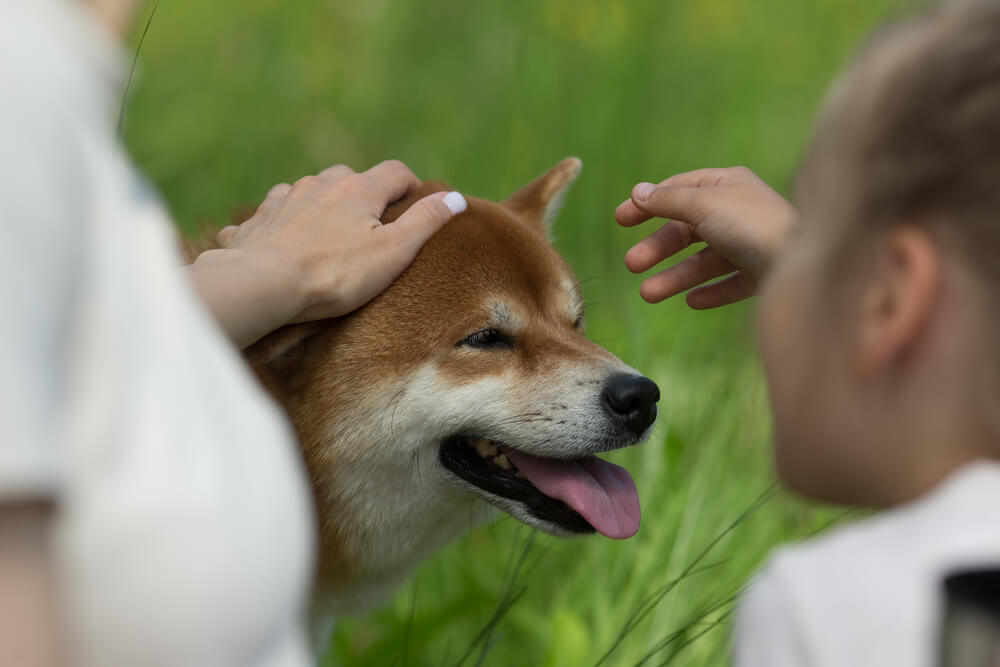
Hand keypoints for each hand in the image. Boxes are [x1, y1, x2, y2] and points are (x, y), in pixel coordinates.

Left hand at [188, 160, 466, 346]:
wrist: (261, 286)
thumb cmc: (334, 275)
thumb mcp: (393, 252)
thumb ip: (425, 222)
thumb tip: (455, 198)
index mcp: (358, 189)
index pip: (395, 172)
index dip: (410, 185)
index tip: (416, 204)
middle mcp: (320, 183)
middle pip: (349, 176)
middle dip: (363, 194)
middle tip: (370, 225)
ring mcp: (284, 200)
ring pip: (308, 191)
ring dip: (320, 205)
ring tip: (325, 235)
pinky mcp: (255, 222)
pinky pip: (270, 215)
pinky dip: (279, 224)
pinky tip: (278, 245)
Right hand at [615, 166, 796, 308]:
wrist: (803, 262)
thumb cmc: (753, 225)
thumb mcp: (703, 204)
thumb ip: (668, 200)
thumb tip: (639, 191)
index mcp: (729, 185)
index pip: (680, 189)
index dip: (649, 203)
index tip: (620, 220)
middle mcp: (740, 212)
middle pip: (688, 229)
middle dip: (658, 248)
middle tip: (631, 265)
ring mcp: (752, 244)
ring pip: (704, 261)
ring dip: (674, 277)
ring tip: (648, 295)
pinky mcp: (762, 274)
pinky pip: (730, 283)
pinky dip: (710, 291)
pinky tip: (692, 302)